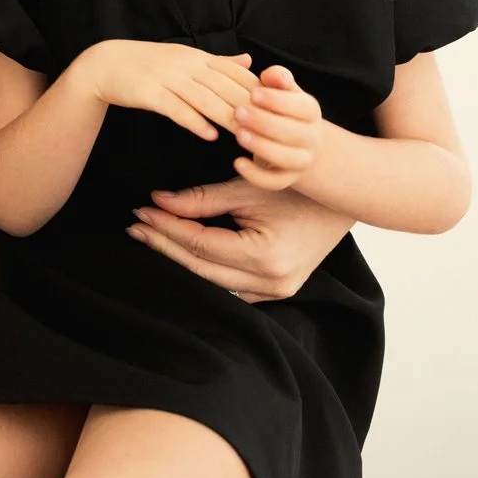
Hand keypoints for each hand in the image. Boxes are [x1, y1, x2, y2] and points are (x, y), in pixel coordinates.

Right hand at [81, 40, 258, 139]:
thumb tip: (250, 61)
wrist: (106, 64)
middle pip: (224, 86)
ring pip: (204, 98)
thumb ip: (218, 61)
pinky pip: (176, 108)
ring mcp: (167, 77)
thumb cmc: (148, 64)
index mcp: (196, 56)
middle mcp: (185, 64)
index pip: (234, 71)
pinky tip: (209, 135)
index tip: (276, 109)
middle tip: (269, 129)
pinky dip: (194, 121)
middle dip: (248, 106)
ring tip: (245, 136)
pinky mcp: (149, 92)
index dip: (256, 89)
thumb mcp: (185, 57)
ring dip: (226, 117)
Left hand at [127, 179, 352, 302]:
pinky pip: (230, 285)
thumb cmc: (296, 185)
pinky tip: (181, 251)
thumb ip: (201, 198)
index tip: (140, 210)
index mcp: (264, 257)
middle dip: (165, 244)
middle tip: (136, 224)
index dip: (166, 227)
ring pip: (212, 280)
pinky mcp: (276, 290)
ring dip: (180, 257)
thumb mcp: (247, 186)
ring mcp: (275, 292)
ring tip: (151, 235)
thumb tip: (158, 201)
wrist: (342, 198)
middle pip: (200, 267)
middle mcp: (270, 283)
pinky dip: (205, 267)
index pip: (199, 243)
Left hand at [233, 65, 322, 189]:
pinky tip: (237, 162)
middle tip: (238, 112)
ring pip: (287, 159)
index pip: (302, 107)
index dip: (278, 101)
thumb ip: (279, 79)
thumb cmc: (283, 109)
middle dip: (264, 122)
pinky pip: (275, 182)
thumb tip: (271, 74)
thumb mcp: (284, 91)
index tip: (253, 93)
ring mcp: (302, 160)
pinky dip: (257, 176)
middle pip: (294, 133)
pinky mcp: (288, 178)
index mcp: (310, 112)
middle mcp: (311, 137)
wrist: (299, 142)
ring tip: (238, 134)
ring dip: (261, 147)